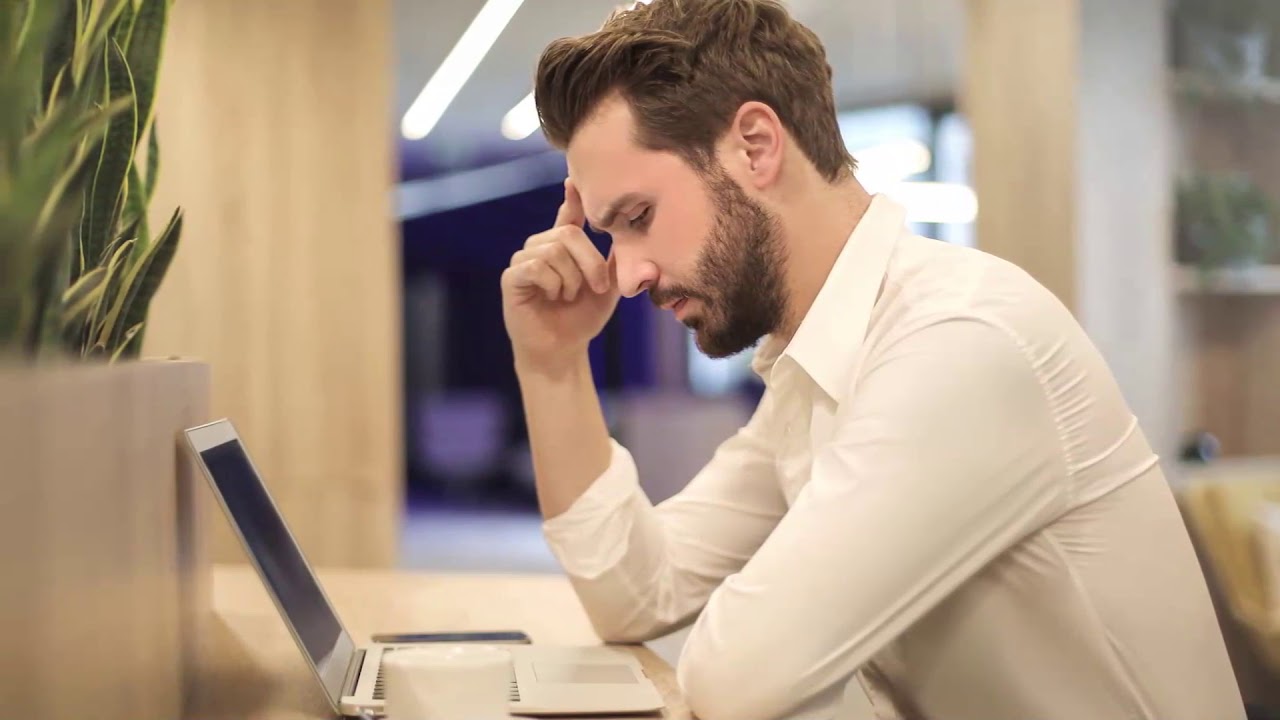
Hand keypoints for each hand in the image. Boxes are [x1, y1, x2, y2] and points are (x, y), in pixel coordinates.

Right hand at [502, 179, 618, 372]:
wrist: (563, 350)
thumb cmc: (583, 318)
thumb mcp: (608, 287)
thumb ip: (614, 260)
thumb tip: (629, 232)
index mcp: (564, 247)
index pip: (568, 215)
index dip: (572, 197)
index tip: (573, 179)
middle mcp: (541, 247)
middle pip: (567, 234)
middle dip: (590, 262)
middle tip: (598, 287)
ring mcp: (524, 261)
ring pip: (553, 250)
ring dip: (571, 278)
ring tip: (569, 296)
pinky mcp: (512, 278)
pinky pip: (535, 266)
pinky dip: (552, 283)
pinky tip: (553, 296)